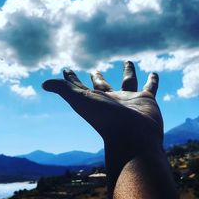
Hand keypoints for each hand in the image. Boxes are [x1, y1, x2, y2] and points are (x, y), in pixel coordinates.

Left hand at [42, 61, 162, 148]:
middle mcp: (111, 101)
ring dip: (128, 72)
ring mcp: (129, 100)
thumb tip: (44, 83)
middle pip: (103, 86)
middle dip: (98, 78)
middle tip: (95, 69)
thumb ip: (64, 89)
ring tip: (128, 61)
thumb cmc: (105, 119)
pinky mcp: (147, 100)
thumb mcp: (80, 100)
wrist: (133, 137)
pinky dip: (152, 80)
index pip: (79, 87)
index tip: (66, 70)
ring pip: (129, 82)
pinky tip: (154, 73)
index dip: (71, 79)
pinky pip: (150, 87)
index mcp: (93, 101)